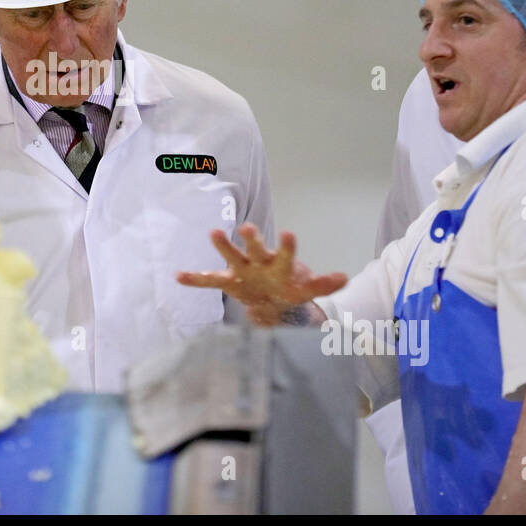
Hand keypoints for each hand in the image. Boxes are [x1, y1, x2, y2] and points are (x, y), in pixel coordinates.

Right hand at [177, 224, 347, 326]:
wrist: (271, 297)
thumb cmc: (289, 287)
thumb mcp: (307, 289)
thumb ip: (323, 284)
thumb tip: (346, 278)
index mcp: (279, 263)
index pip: (285, 253)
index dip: (287, 246)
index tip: (288, 234)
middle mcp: (259, 261)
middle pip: (256, 247)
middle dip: (253, 239)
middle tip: (248, 228)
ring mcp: (242, 269)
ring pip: (232, 255)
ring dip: (223, 246)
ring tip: (214, 233)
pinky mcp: (229, 281)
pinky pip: (210, 280)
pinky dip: (196, 279)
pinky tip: (179, 277)